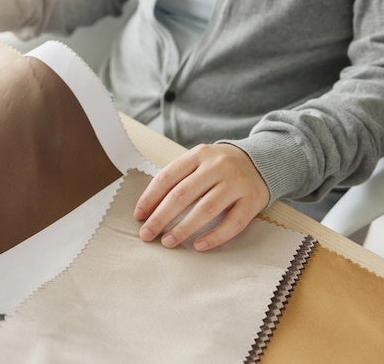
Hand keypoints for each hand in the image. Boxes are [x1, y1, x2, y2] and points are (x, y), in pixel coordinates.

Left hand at [134, 143, 269, 250]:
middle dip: (161, 217)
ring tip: (167, 242)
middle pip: (183, 194)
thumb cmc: (220, 167)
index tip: (138, 216)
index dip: (150, 198)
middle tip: (147, 234)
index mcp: (199, 155)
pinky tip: (198, 246)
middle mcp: (218, 166)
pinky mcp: (253, 200)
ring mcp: (237, 183)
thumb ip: (178, 179)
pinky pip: (233, 223)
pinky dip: (215, 236)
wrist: (263, 161)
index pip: (168, 177)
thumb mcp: (199, 162)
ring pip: (206, 209)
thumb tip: (148, 209)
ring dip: (183, 229)